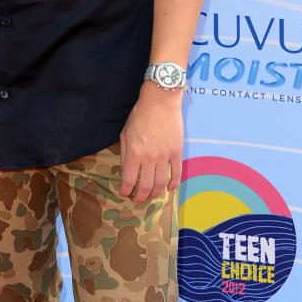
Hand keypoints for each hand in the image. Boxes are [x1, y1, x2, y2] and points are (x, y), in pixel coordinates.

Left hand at [119, 85, 183, 203]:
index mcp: (134, 153)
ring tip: (152, 197)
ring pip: (160, 183)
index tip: (124, 194)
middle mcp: (149, 158)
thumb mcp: (125, 134)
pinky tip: (169, 189)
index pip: (128, 180)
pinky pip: (177, 173)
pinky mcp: (177, 152)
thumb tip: (127, 171)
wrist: (160, 101)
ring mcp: (165, 156)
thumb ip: (126, 153)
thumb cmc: (140, 116)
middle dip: (140, 197)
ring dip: (155, 193)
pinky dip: (173, 184)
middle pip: (145, 186)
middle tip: (138, 200)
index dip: (125, 190)